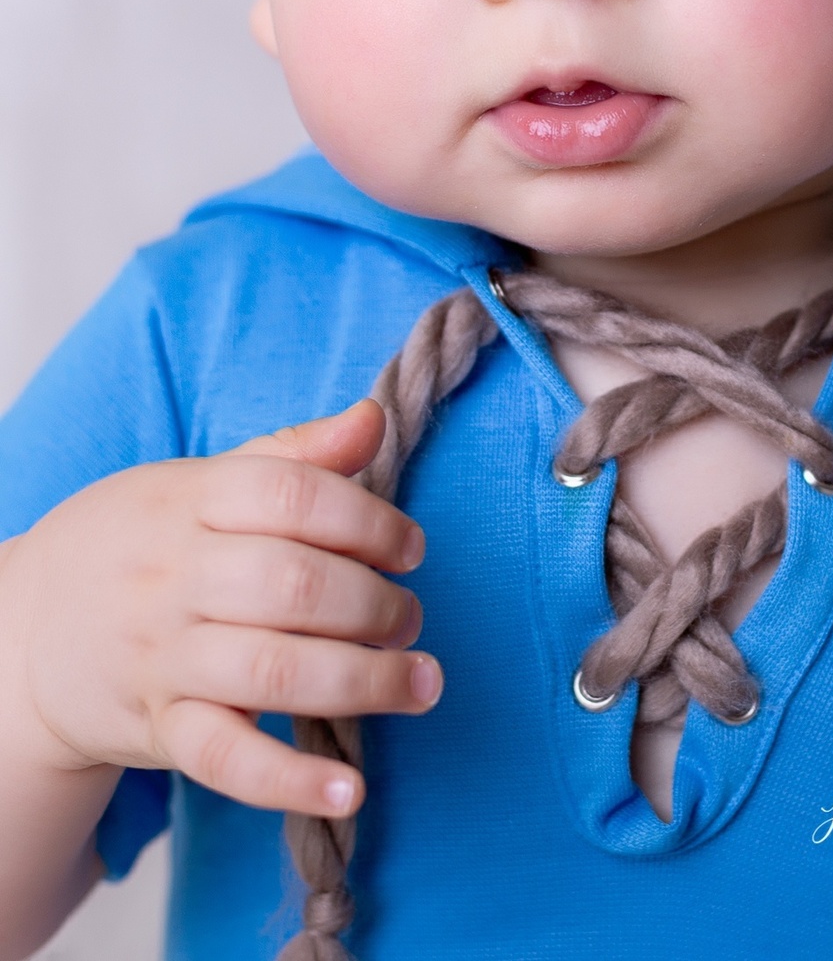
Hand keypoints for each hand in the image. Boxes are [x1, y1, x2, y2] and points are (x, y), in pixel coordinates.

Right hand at [0, 400, 438, 817]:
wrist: (28, 629)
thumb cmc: (142, 543)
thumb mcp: (201, 482)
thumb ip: (294, 455)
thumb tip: (372, 419)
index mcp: (191, 502)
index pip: (291, 495)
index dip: (367, 519)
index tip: (409, 548)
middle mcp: (176, 577)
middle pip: (291, 584)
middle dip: (373, 604)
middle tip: (410, 618)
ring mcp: (164, 657)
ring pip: (271, 670)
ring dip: (363, 681)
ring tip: (419, 683)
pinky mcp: (158, 731)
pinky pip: (224, 760)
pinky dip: (289, 781)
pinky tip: (348, 788)